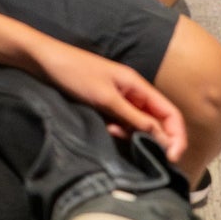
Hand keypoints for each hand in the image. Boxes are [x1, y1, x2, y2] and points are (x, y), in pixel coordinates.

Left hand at [29, 38, 185, 164]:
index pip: (171, 114)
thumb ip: (136, 119)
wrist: (42, 61)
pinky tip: (108, 130)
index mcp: (138, 86)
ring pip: (139, 125)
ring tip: (114, 133)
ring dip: (133, 134)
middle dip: (154, 138)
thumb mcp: (107, 98)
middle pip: (158, 122)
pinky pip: (122, 122)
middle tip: (140, 150)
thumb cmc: (74, 73)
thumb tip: (166, 140)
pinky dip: (120, 130)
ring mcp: (119, 98)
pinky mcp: (105, 104)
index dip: (177, 137)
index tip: (171, 158)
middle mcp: (133, 93)